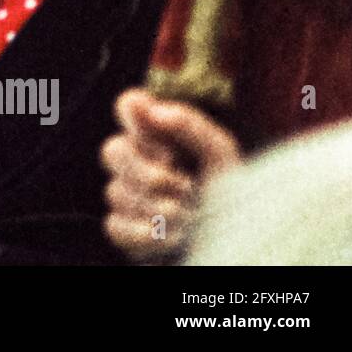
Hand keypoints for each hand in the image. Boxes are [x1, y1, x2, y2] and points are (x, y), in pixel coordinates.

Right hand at [100, 88, 240, 261]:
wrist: (239, 244)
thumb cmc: (233, 198)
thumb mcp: (221, 156)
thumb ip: (190, 126)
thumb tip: (153, 110)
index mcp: (161, 136)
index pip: (129, 106)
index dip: (135, 116)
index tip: (168, 145)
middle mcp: (138, 161)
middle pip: (112, 150)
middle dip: (149, 173)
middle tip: (185, 187)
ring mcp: (127, 195)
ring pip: (116, 192)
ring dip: (158, 208)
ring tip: (190, 217)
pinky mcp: (123, 230)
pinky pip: (116, 225)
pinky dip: (146, 233)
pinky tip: (172, 236)